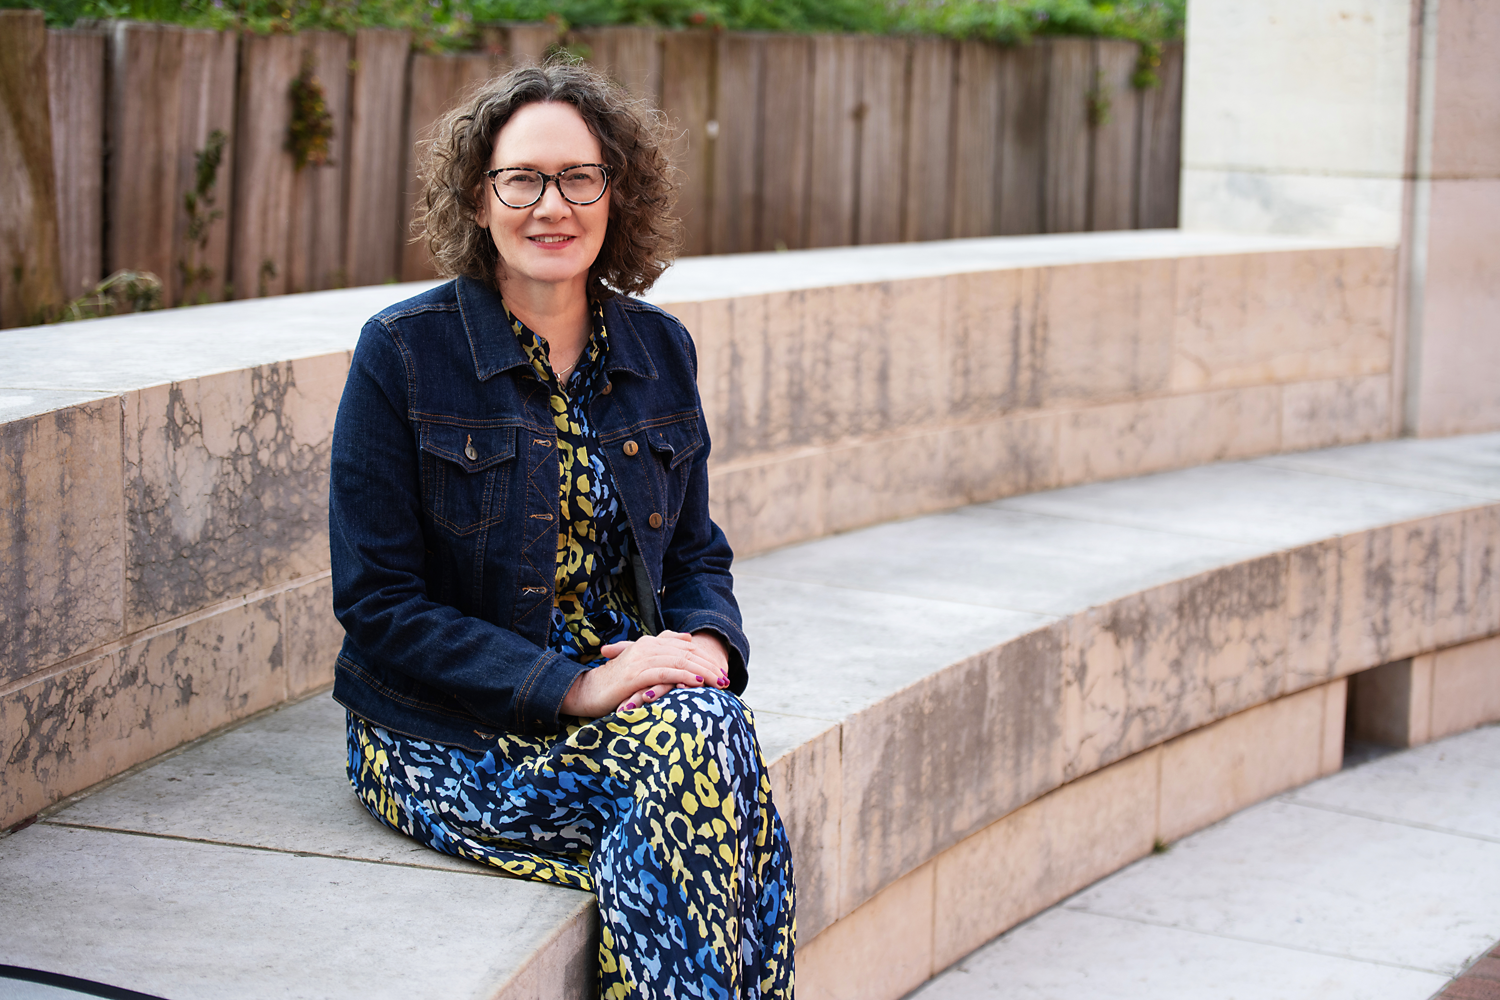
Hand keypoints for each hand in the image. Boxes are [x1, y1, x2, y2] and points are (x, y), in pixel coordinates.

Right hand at [560, 630, 730, 717]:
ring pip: (680, 661)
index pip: (684, 646)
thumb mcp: (639, 667)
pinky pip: (667, 672)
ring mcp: (642, 658)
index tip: (720, 670)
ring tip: (720, 682)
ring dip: (703, 671)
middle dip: (709, 664)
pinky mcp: (637, 673)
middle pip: (686, 652)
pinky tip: (699, 683)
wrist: (586, 691)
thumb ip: (659, 655)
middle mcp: (646, 646)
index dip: (704, 657)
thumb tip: (685, 643)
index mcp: (648, 643)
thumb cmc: (614, 684)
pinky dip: (685, 676)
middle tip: (726, 678)